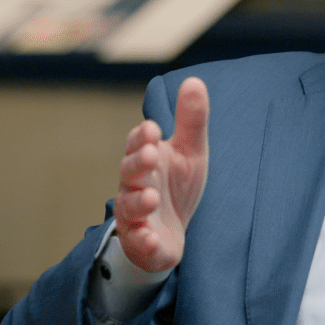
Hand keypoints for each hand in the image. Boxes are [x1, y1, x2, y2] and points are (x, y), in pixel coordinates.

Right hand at [114, 77, 209, 271]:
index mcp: (145, 160)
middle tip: (151, 156)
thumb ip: (191, 121)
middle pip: (129, 172)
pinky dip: (143, 241)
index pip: (137, 144)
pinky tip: (150, 238)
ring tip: (152, 197)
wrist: (171, 233)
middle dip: (138, 164)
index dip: (142, 137)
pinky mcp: (142, 244)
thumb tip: (195, 80)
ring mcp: (135, 216)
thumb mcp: (191, 152)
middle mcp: (134, 186)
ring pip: (129, 207)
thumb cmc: (176, 187)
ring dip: (139, 201)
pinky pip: (138, 243)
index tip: (154, 129)